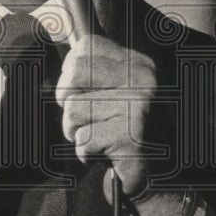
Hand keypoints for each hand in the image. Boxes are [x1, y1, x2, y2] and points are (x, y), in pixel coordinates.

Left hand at [55, 34, 156, 195]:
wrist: (156, 175)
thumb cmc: (123, 131)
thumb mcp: (111, 91)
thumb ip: (90, 70)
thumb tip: (60, 40)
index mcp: (138, 63)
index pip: (85, 47)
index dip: (72, 75)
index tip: (85, 94)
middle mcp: (143, 79)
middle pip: (73, 74)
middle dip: (69, 103)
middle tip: (90, 120)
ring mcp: (139, 106)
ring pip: (73, 110)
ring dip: (76, 132)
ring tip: (100, 137)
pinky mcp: (131, 135)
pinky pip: (82, 140)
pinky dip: (86, 152)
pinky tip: (107, 153)